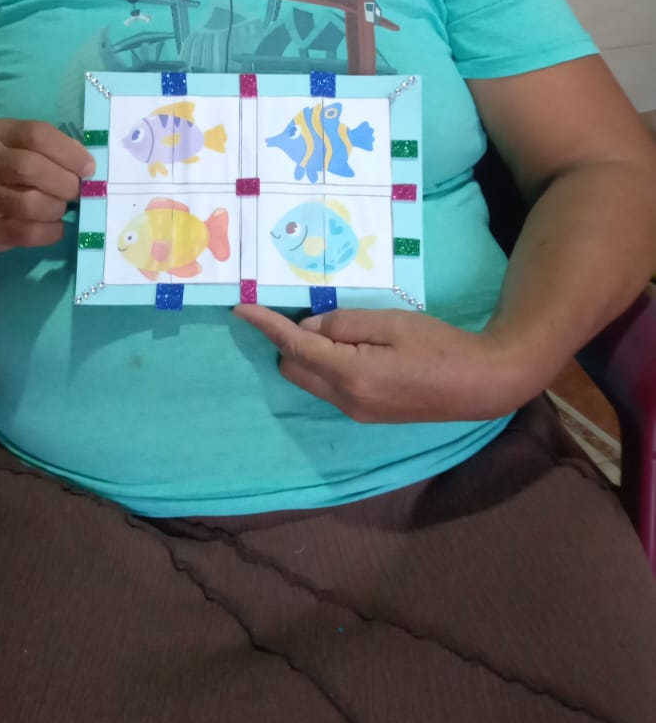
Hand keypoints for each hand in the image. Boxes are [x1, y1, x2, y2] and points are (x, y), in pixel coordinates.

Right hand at [0, 119, 94, 252]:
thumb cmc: (8, 170)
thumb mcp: (22, 146)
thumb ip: (53, 149)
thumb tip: (86, 165)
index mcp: (0, 133)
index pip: (37, 135)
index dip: (69, 152)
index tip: (88, 168)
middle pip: (32, 168)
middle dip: (65, 183)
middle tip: (77, 191)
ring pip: (31, 203)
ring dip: (57, 207)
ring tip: (61, 207)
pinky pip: (29, 233)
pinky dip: (52, 230)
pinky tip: (54, 225)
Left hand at [234, 304, 532, 424]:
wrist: (481, 384)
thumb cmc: (440, 346)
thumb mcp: (392, 321)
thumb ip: (345, 323)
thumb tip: (309, 326)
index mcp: (350, 374)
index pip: (294, 346)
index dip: (266, 326)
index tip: (241, 308)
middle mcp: (346, 399)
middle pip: (294, 368)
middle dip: (290, 341)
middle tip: (317, 312)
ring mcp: (356, 412)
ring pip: (311, 379)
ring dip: (311, 355)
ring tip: (343, 329)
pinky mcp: (368, 414)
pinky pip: (330, 388)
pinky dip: (329, 366)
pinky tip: (357, 349)